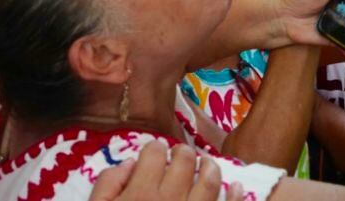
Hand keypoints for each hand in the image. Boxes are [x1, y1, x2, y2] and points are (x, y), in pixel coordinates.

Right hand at [89, 142, 242, 200]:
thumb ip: (108, 186)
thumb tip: (130, 164)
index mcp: (140, 195)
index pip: (154, 153)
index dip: (154, 150)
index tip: (154, 154)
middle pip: (185, 160)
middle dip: (183, 153)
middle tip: (180, 156)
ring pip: (210, 180)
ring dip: (210, 167)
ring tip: (207, 166)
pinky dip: (235, 196)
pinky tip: (237, 187)